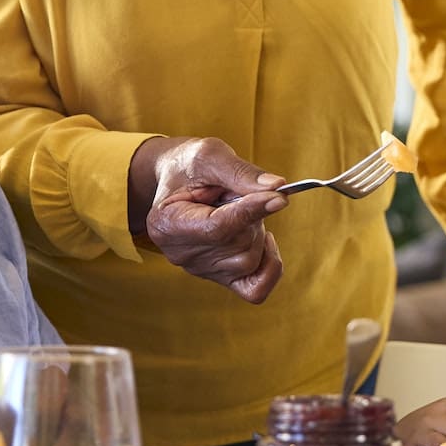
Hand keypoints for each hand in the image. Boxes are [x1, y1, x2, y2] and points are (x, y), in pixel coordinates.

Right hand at [131, 136, 287, 301]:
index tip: (279, 197)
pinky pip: (255, 289)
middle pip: (238, 245)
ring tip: (236, 209)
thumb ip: (241, 172)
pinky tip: (263, 240)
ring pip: (250, 260)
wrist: (180, 178)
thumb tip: (277, 189)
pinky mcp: (220, 278)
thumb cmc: (191, 165)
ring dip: (257, 231)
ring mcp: (200, 270)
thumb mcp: (210, 156)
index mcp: (165, 223)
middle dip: (252, 215)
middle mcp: (180, 254)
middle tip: (237, 193)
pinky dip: (270, 265)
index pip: (217, 228)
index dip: (251, 212)